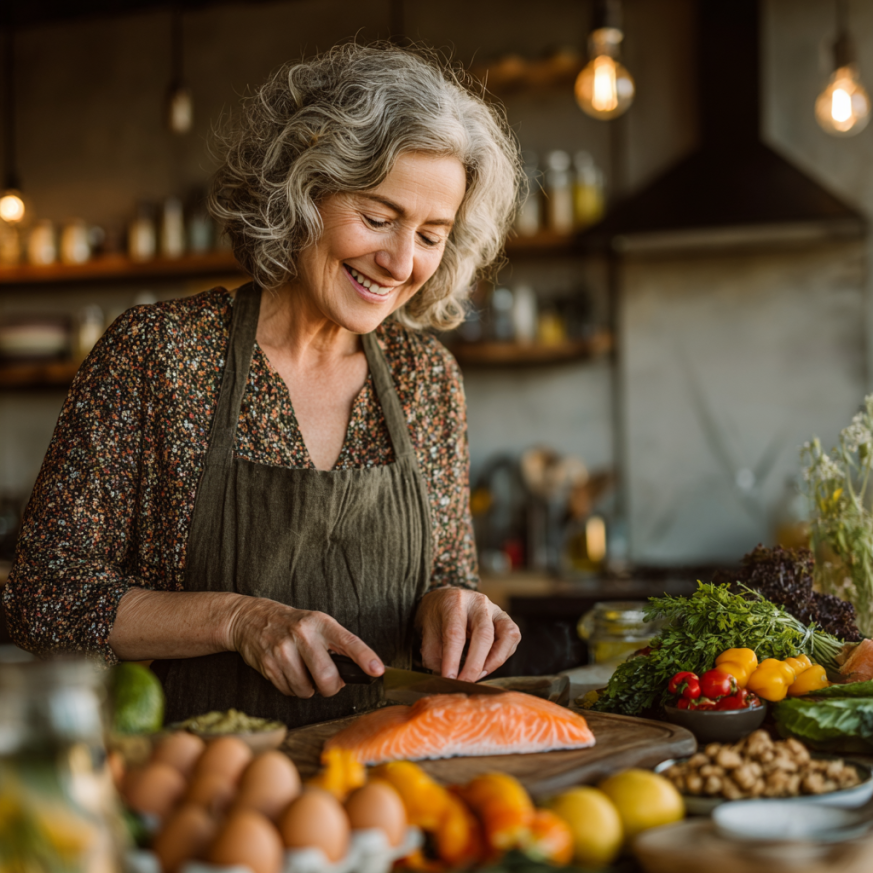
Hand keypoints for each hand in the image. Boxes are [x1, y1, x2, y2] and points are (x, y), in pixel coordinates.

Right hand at [224, 596, 383, 697]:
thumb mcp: (318, 624)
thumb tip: (355, 672)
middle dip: (331, 687)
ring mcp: (283, 649)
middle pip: (327, 676)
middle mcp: (303, 634)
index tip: (377, 670)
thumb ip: (335, 645)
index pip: (348, 641)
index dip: (364, 657)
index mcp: (321, 623)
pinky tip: (289, 673)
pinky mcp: (268, 664)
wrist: (252, 618)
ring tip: (304, 673)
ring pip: (306, 689)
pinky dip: (293, 689)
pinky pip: (289, 691)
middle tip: (329, 683)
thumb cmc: (293, 625)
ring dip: (309, 689)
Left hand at [415, 587, 520, 682]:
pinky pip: (512, 638)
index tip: (448, 679)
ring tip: (478, 675)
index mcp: (454, 602)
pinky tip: (487, 665)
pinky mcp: (506, 619)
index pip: (455, 633)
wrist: (447, 599)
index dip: (452, 659)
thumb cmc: (437, 618)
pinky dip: (502, 656)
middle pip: (484, 634)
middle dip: (475, 664)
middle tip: (465, 682)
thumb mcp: (427, 633)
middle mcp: (478, 603)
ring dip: (494, 661)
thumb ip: (435, 656)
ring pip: (507, 634)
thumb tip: (447, 680)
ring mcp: (496, 609)